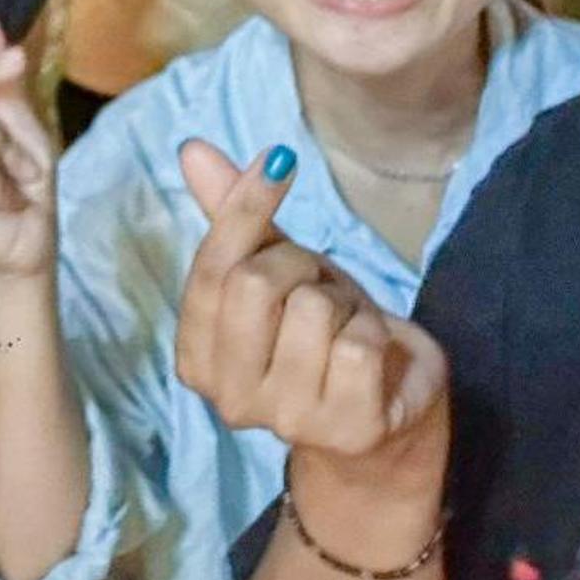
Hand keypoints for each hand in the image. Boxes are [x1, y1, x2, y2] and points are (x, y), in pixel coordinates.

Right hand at [171, 140, 448, 467]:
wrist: (388, 410)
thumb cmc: (320, 334)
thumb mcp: (275, 269)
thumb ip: (232, 216)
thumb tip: (192, 149)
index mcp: (197, 358)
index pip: (212, 268)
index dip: (245, 206)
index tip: (279, 159)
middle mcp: (230, 399)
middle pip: (256, 283)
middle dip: (300, 264)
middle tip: (318, 285)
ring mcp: (287, 421)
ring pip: (313, 309)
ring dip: (344, 302)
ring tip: (345, 326)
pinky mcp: (347, 430)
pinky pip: (359, 344)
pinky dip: (375, 332)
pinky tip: (371, 356)